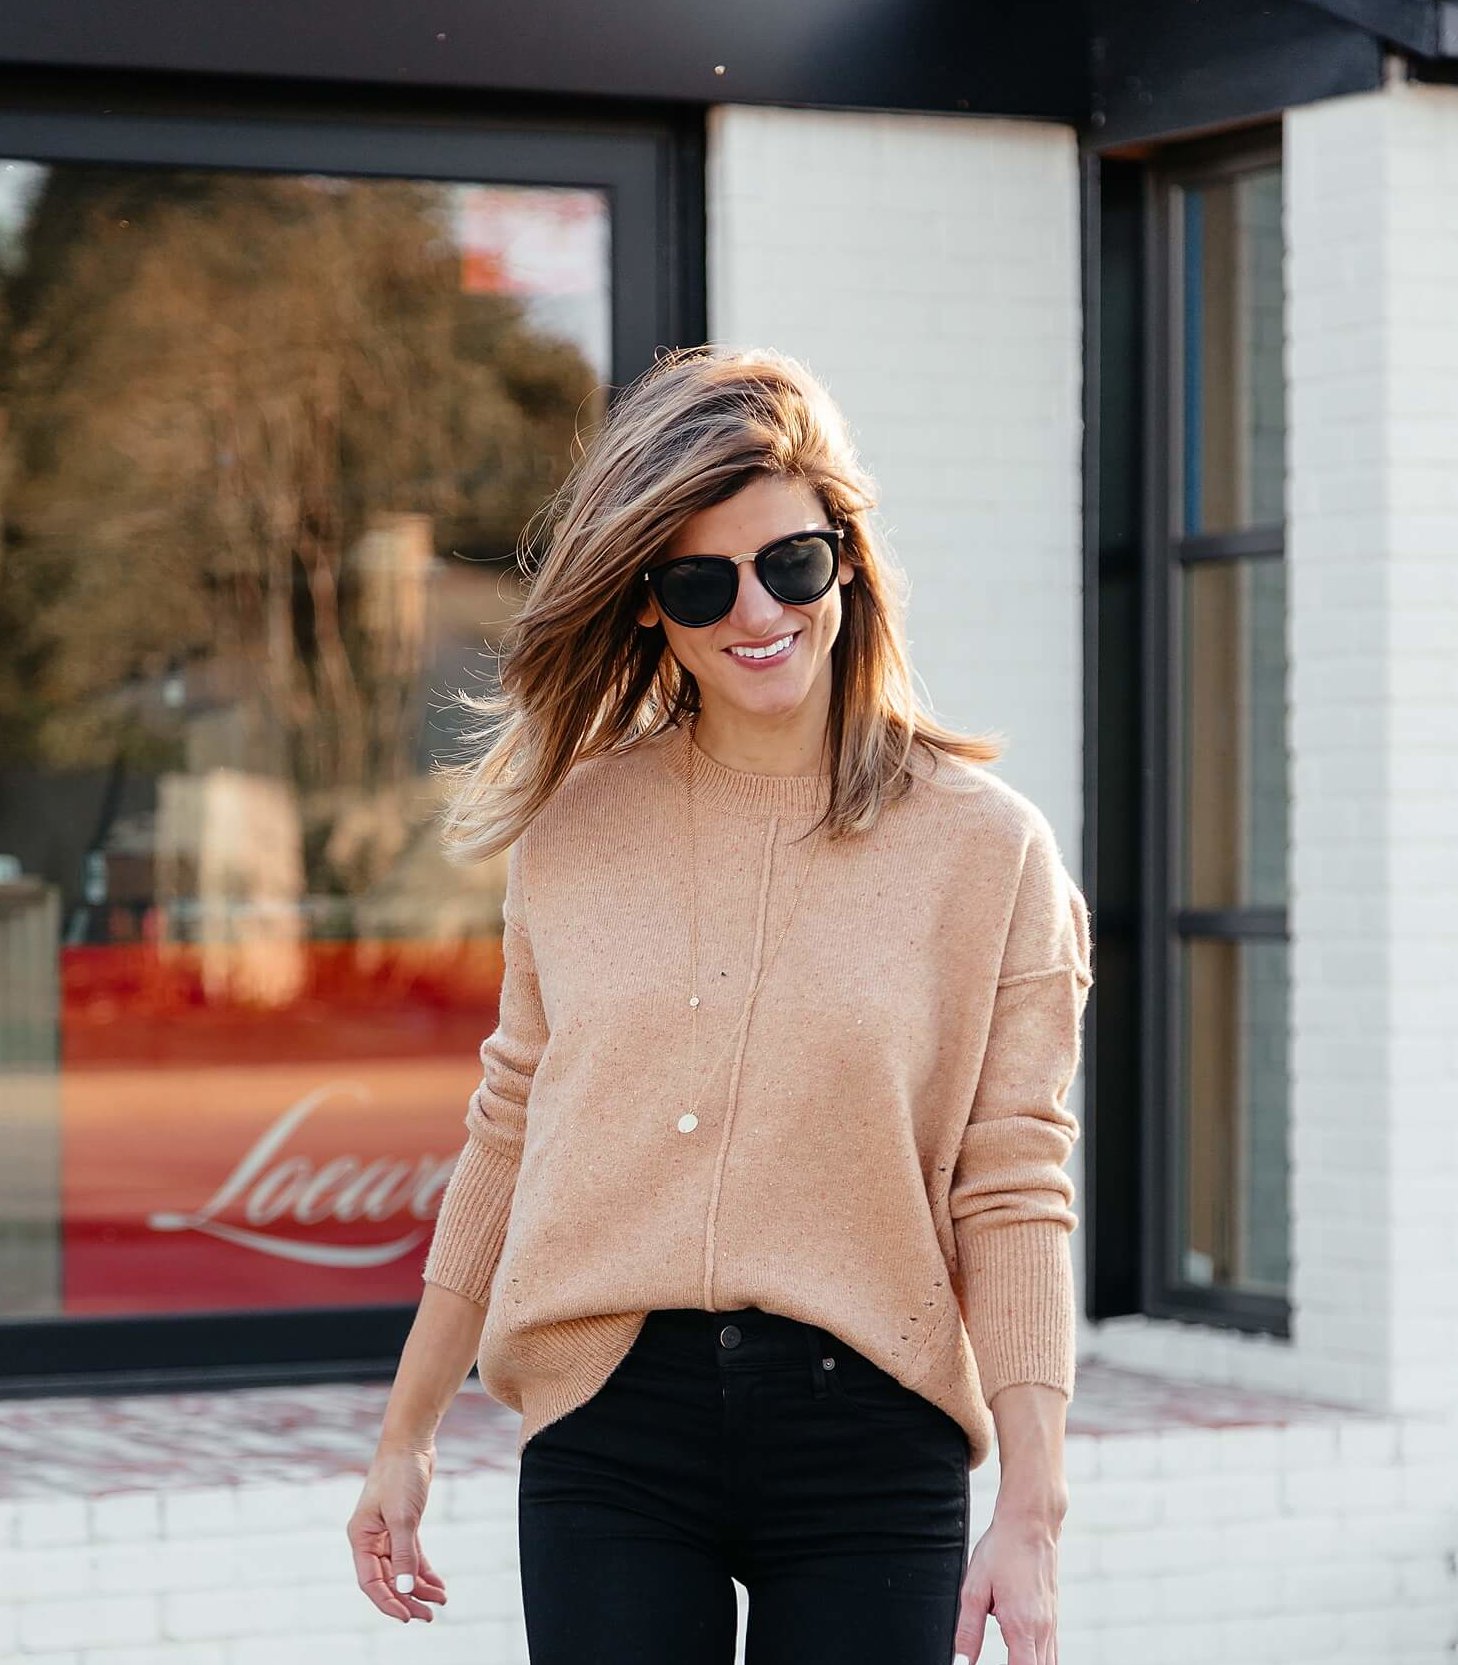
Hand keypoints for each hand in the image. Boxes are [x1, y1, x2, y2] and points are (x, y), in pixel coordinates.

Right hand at [346, 1443, 447, 1622]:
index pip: (371, 1581)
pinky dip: (423, 1569)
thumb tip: (406, 1589)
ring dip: (419, 1586)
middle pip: (388, 1578)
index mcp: (361, 1537)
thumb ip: (404, 1554)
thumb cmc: (400, 1474)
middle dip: (407, 1599)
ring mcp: (387, 1531)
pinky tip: (437, 1584)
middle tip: (428, 1616)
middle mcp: (371, 1538)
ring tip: (440, 1602)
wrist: (411, 1441)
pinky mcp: (403, 1523)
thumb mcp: (403, 1517)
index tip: (407, 1616)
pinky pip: (412, 1554)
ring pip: (402, 1568)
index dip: (388, 1602)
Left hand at [953, 1508, 1060, 1664]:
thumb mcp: (975, 1589)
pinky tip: (1024, 1655)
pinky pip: (1052, 1652)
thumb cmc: (1002, 1551)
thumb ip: (968, 1631)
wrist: (1031, 1523)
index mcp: (1021, 1626)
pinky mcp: (1053, 1616)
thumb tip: (961, 1663)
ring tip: (1010, 1659)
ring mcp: (1052, 1624)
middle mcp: (1042, 1630)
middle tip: (1000, 1663)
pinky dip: (1040, 1661)